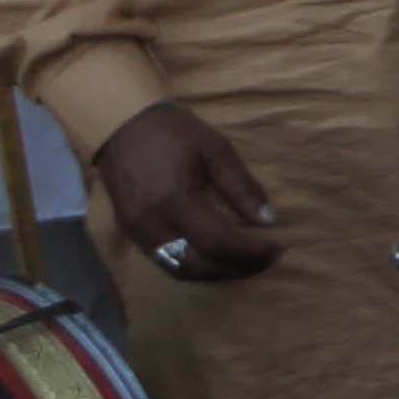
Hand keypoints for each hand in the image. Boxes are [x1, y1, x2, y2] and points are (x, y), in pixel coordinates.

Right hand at [93, 101, 280, 279]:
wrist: (121, 125)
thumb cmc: (173, 133)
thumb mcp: (216, 149)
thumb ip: (241, 187)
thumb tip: (267, 220)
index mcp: (174, 200)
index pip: (218, 242)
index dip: (250, 251)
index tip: (277, 246)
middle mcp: (152, 224)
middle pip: (198, 265)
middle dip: (237, 268)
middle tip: (267, 260)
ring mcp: (137, 232)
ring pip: (180, 270)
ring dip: (217, 273)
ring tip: (247, 263)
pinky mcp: (131, 233)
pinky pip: (165, 262)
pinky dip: (195, 267)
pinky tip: (218, 259)